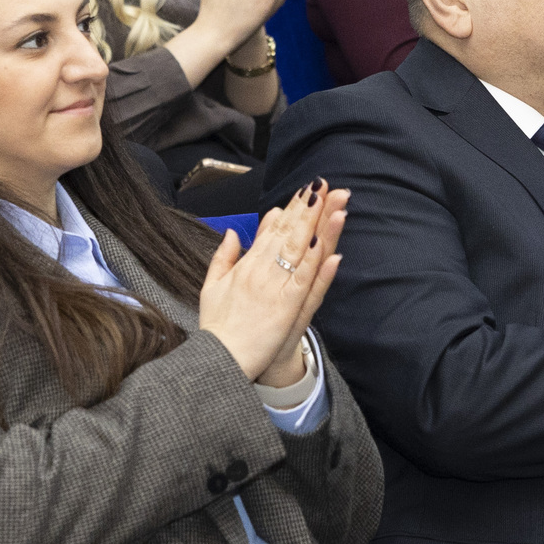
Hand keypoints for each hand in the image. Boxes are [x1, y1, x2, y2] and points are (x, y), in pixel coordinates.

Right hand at [199, 179, 346, 381]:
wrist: (218, 360)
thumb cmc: (217, 327)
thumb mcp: (211, 286)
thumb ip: (223, 256)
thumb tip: (234, 232)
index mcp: (246, 265)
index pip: (272, 229)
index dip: (291, 209)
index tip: (305, 190)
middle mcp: (261, 271)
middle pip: (289, 233)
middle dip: (307, 207)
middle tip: (323, 184)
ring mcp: (275, 288)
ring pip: (299, 250)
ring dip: (318, 225)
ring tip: (333, 202)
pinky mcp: (286, 308)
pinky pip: (304, 281)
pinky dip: (315, 263)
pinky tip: (326, 245)